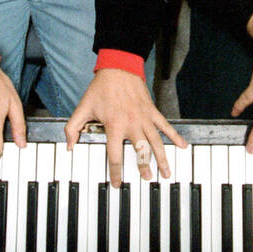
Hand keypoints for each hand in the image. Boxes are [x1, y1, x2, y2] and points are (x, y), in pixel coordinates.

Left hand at [66, 68, 187, 186]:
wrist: (118, 68)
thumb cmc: (101, 88)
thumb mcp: (83, 108)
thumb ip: (73, 128)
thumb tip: (70, 146)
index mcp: (114, 126)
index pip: (115, 156)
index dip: (116, 172)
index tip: (118, 183)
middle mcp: (131, 124)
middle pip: (141, 152)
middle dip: (144, 167)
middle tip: (146, 178)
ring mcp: (144, 118)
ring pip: (156, 143)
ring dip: (162, 159)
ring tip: (166, 172)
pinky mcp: (152, 111)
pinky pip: (166, 126)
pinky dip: (175, 136)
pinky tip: (182, 146)